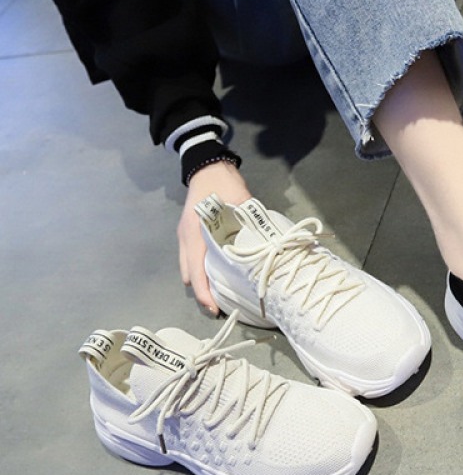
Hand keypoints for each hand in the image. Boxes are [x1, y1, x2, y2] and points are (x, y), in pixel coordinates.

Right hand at [178, 161, 251, 314]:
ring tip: (220, 294)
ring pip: (189, 268)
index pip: (195, 270)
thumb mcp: (239, 198)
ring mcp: (185, 236)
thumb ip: (250, 219)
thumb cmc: (221, 182)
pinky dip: (201, 270)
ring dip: (201, 282)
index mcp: (195, 232)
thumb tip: (266, 240)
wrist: (207, 166)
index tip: (214, 308)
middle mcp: (186, 238)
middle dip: (202, 292)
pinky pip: (192, 259)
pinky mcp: (190, 234)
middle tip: (220, 307)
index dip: (204, 292)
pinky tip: (217, 274)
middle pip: (189, 274)